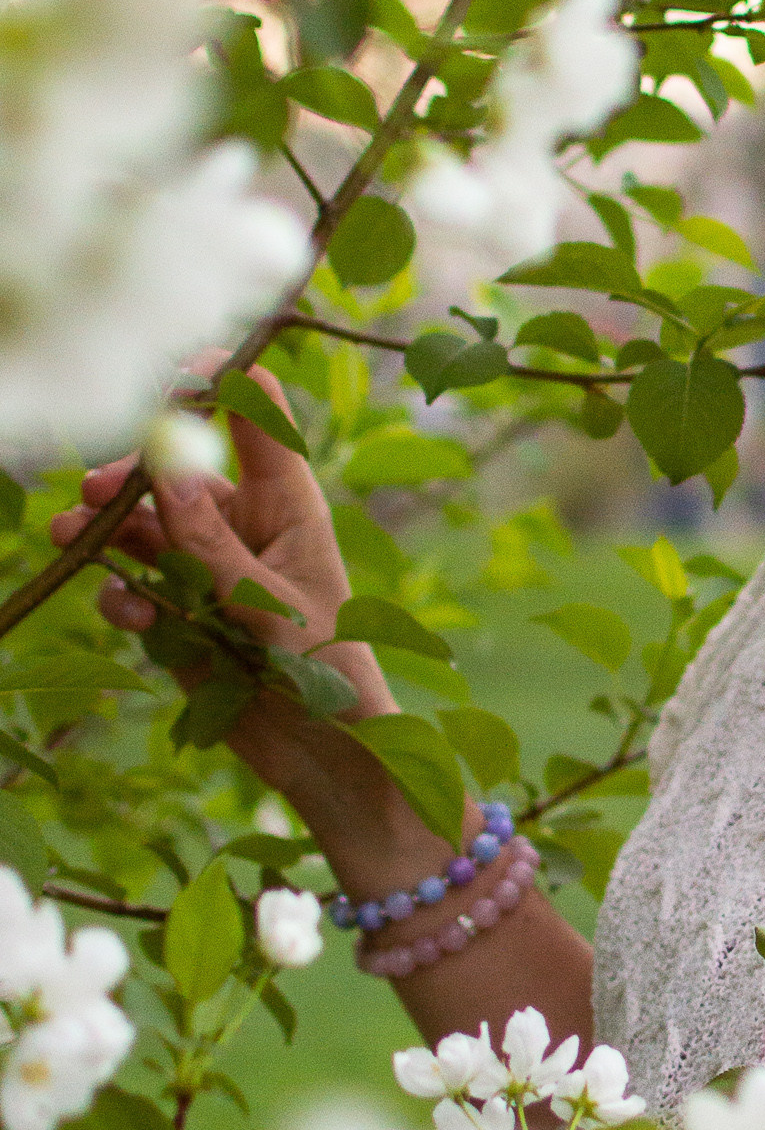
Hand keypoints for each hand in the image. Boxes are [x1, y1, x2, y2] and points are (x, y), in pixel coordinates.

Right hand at [49, 398, 392, 791]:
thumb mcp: (270, 604)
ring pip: (144, 528)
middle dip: (133, 472)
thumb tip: (168, 466)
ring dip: (107, 529)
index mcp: (287, 503)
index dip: (213, 382)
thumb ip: (213, 543)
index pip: (254, 414)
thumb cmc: (329, 671)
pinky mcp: (183, 616)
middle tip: (94, 488)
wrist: (327, 756)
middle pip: (178, 469)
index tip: (164, 374)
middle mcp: (245, 525)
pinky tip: (125, 613)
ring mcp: (209, 569)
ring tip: (71, 534)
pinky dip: (124, 595)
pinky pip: (139, 588)